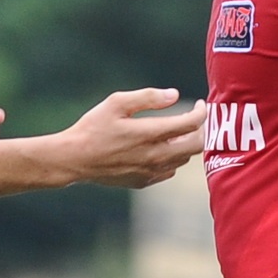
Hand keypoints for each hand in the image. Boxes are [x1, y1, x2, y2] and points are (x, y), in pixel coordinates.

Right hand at [59, 89, 205, 187]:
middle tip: (195, 120)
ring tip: (177, 131)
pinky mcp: (144, 182)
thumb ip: (148, 97)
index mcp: (149, 134)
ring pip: (184, 159)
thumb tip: (174, 95)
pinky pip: (170, 170)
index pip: (191, 124)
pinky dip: (172, 158)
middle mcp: (155, 156)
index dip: (201, 112)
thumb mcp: (116, 103)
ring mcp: (151, 171)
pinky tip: (160, 148)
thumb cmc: (93, 128)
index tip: (200, 105)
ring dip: (186, 144)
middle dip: (202, 130)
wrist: (75, 160)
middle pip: (196, 145)